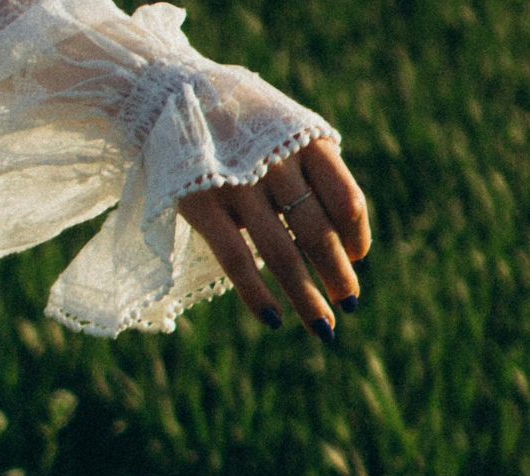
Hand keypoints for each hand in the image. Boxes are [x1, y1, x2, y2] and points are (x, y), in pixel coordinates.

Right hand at [176, 138, 370, 340]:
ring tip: (324, 327)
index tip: (357, 259)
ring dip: (306, 297)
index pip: (347, 200)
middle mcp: (275, 163)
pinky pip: (236, 261)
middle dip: (338, 275)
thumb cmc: (241, 122)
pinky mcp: (201, 205)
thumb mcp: (286, 130)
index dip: (357, 236)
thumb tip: (344, 242)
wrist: (172, 94)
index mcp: (306, 142)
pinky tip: (274, 320)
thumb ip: (314, 171)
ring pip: (281, 254)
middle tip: (348, 303)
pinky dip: (257, 295)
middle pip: (318, 233)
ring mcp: (236, 186)